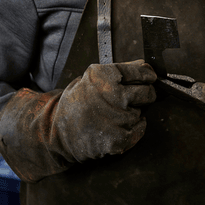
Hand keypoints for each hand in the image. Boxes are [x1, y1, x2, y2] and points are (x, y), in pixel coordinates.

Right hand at [0, 60, 156, 181]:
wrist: (55, 132)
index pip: (144, 72)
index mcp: (105, 75)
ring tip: (113, 115)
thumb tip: (147, 66)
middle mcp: (113, 95)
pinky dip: (134, 128)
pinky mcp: (119, 138)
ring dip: (134, 113)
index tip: (146, 79)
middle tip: (128, 99)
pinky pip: (141, 129)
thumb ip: (122, 69)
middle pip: (149, 93)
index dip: (147, 76)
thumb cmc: (78, 102)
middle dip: (144, 95)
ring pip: (143, 112)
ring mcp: (117, 118)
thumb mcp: (94, 78)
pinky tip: (116, 126)